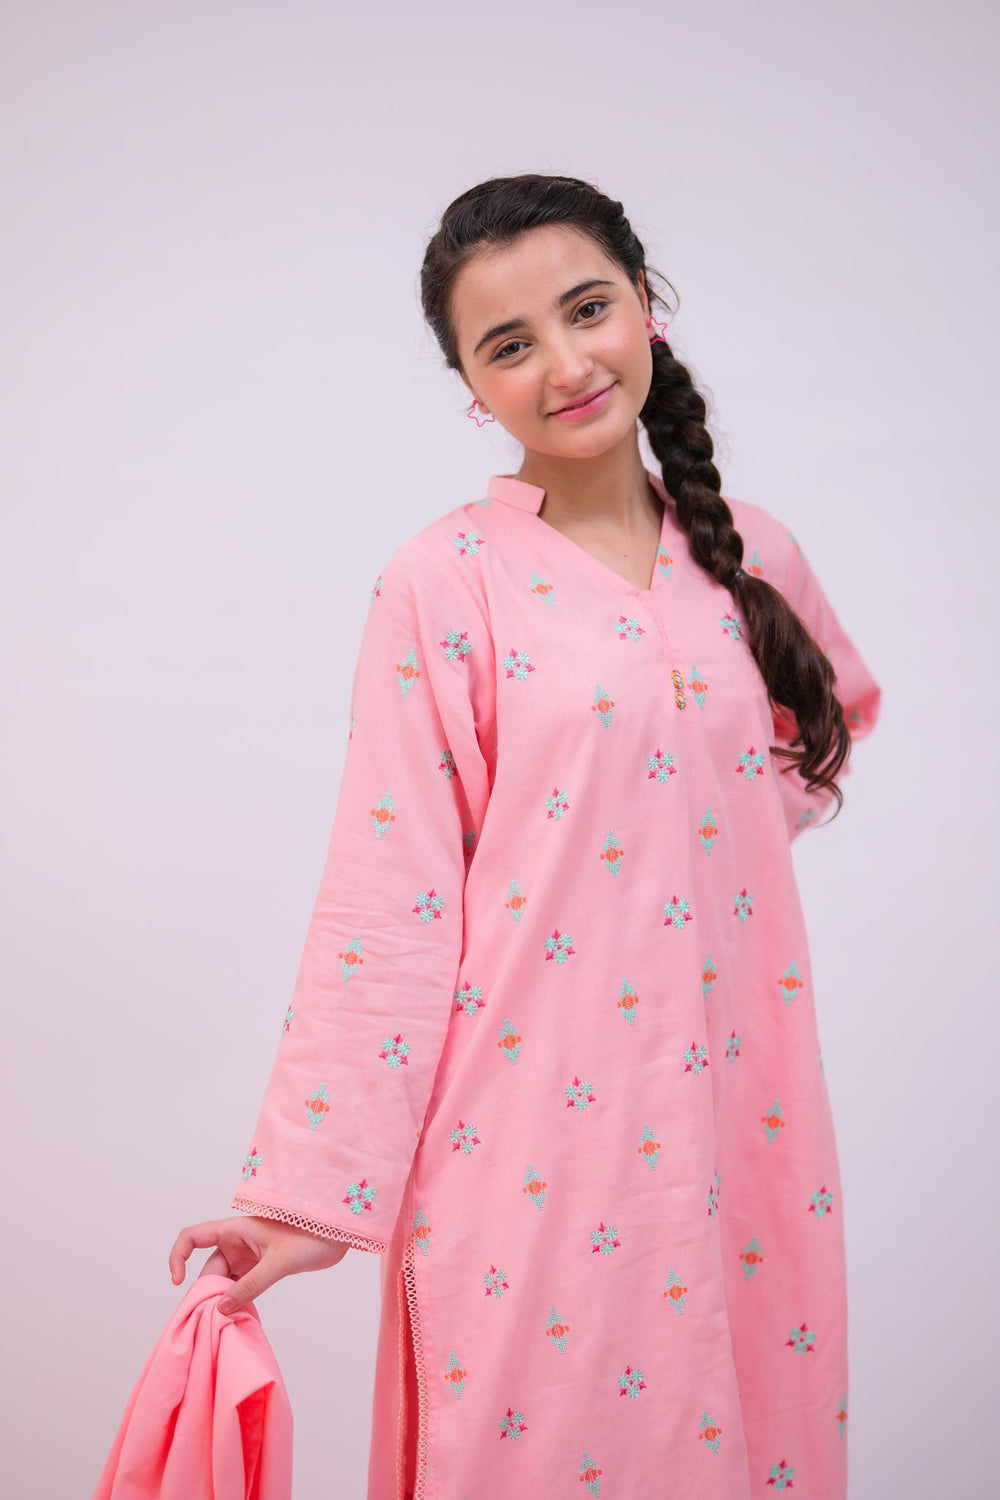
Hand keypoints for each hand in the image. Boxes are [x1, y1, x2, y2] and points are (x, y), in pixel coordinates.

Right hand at [168, 1214, 349, 1315]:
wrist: (338, 1236)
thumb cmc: (311, 1237)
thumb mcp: (278, 1263)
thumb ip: (250, 1286)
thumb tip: (221, 1309)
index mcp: (236, 1229)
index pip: (193, 1236)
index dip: (179, 1256)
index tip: (178, 1283)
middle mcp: (237, 1241)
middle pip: (208, 1268)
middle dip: (206, 1291)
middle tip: (211, 1319)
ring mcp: (248, 1255)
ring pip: (223, 1280)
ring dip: (221, 1299)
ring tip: (224, 1322)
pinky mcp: (259, 1268)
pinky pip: (238, 1286)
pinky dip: (235, 1301)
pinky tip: (237, 1317)